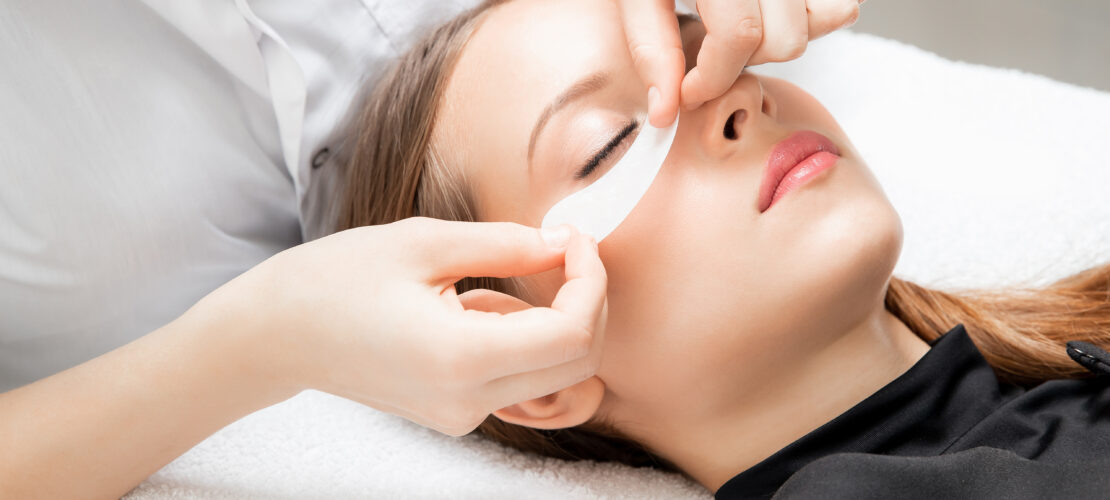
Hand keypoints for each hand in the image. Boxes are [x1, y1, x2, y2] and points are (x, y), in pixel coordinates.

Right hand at [209, 218, 606, 435]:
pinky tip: (478, 313)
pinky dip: (525, 345)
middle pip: (578, 366)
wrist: (278, 334)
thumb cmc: (336, 279)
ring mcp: (464, 417)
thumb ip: (506, 243)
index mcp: (460, 359)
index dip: (592, 282)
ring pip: (556, 376)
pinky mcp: (458, 415)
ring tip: (483, 286)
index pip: (573, 336)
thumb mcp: (423, 241)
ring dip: (552, 324)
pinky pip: (523, 384)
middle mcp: (469, 402)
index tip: (574, 238)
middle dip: (589, 303)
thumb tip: (566, 243)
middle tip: (561, 249)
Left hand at [616, 0, 862, 126]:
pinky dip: (810, 18)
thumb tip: (666, 112)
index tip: (688, 93)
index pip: (738, 35)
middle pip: (785, 38)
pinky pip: (840, 4)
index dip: (712, 79)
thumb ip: (651, 49)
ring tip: (737, 28)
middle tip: (711, 51)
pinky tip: (767, 16)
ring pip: (816, 24)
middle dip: (743, 62)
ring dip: (774, 41)